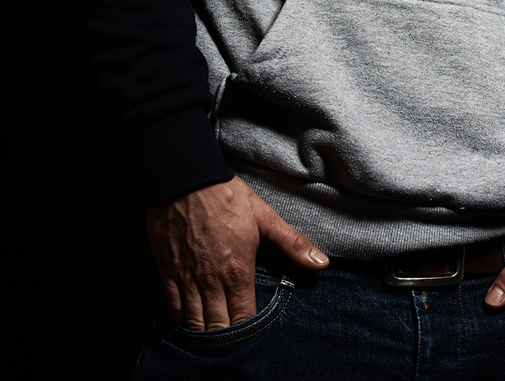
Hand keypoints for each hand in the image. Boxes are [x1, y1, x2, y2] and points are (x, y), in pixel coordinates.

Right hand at [147, 176, 328, 329]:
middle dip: (226, 337)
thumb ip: (292, 244)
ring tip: (212, 336)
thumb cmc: (226, 196)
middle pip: (218, 327)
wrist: (186, 179)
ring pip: (194, 323)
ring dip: (203, 333)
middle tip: (231, 340)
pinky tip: (187, 324)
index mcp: (238, 271)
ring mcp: (187, 278)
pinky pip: (173, 308)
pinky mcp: (167, 271)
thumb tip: (322, 263)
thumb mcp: (264, 217)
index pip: (244, 319)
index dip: (248, 330)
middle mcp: (212, 281)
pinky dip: (180, 321)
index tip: (252, 333)